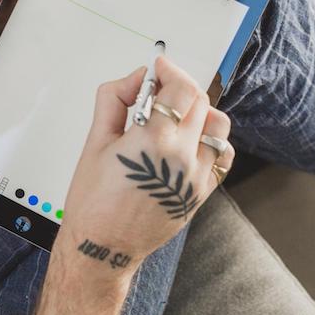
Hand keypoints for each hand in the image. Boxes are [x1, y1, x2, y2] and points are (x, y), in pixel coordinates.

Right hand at [56, 56, 234, 282]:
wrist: (102, 247)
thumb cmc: (92, 201)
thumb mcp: (94, 142)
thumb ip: (115, 101)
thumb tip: (136, 79)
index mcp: (154, 141)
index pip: (180, 88)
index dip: (170, 70)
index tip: (158, 68)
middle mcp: (182, 157)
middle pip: (200, 102)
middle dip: (179, 87)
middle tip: (158, 90)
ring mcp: (196, 177)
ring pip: (218, 127)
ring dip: (200, 112)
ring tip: (176, 116)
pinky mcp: (201, 194)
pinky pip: (222, 157)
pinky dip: (211, 141)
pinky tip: (188, 142)